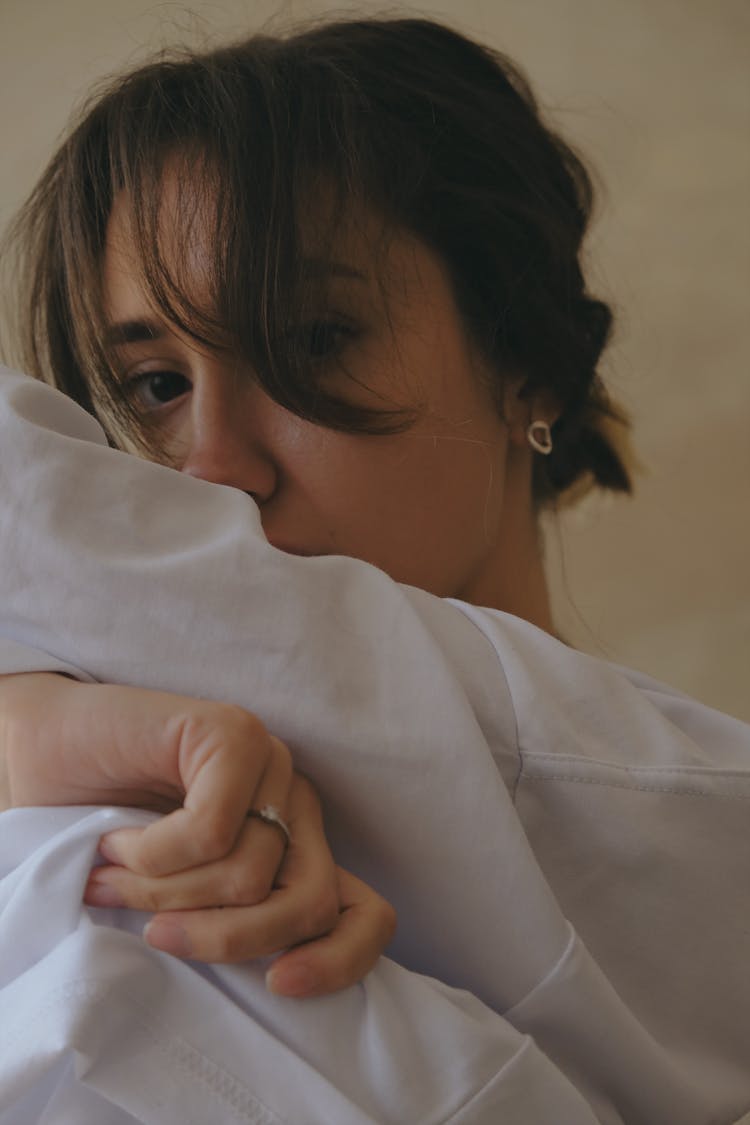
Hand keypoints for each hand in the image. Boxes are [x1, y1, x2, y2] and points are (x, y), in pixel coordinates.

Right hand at [1, 673, 395, 994]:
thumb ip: (228, 923)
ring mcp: (269, 763)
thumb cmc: (104, 828)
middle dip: (229, 940)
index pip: (366, 914)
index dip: (339, 962)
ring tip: (115, 877)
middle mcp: (293, 803)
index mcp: (295, 847)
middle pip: (310, 903)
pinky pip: (210, 832)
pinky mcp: (232, 734)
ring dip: (165, 894)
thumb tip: (273, 978)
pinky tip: (117, 838)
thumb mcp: (177, 899)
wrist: (41, 751)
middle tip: (157, 937)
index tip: (277, 985)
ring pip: (251, 876)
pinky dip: (150, 854)